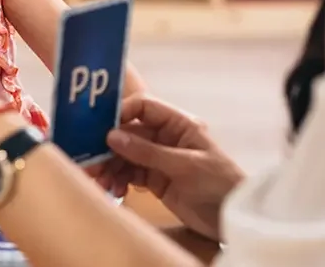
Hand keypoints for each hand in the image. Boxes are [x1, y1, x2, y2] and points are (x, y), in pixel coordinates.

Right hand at [89, 95, 244, 240]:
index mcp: (178, 124)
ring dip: (110, 165)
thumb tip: (112, 136)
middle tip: (91, 159)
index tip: (100, 126)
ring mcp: (159, 159)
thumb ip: (148, 152)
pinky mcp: (155, 180)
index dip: (122, 112)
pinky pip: (129, 173)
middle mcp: (166, 138)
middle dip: (108, 145)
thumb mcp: (185, 166)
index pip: (144, 107)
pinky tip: (114, 189)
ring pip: (125, 154)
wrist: (233, 217)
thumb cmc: (219, 183)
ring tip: (100, 180)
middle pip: (129, 132)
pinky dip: (118, 179)